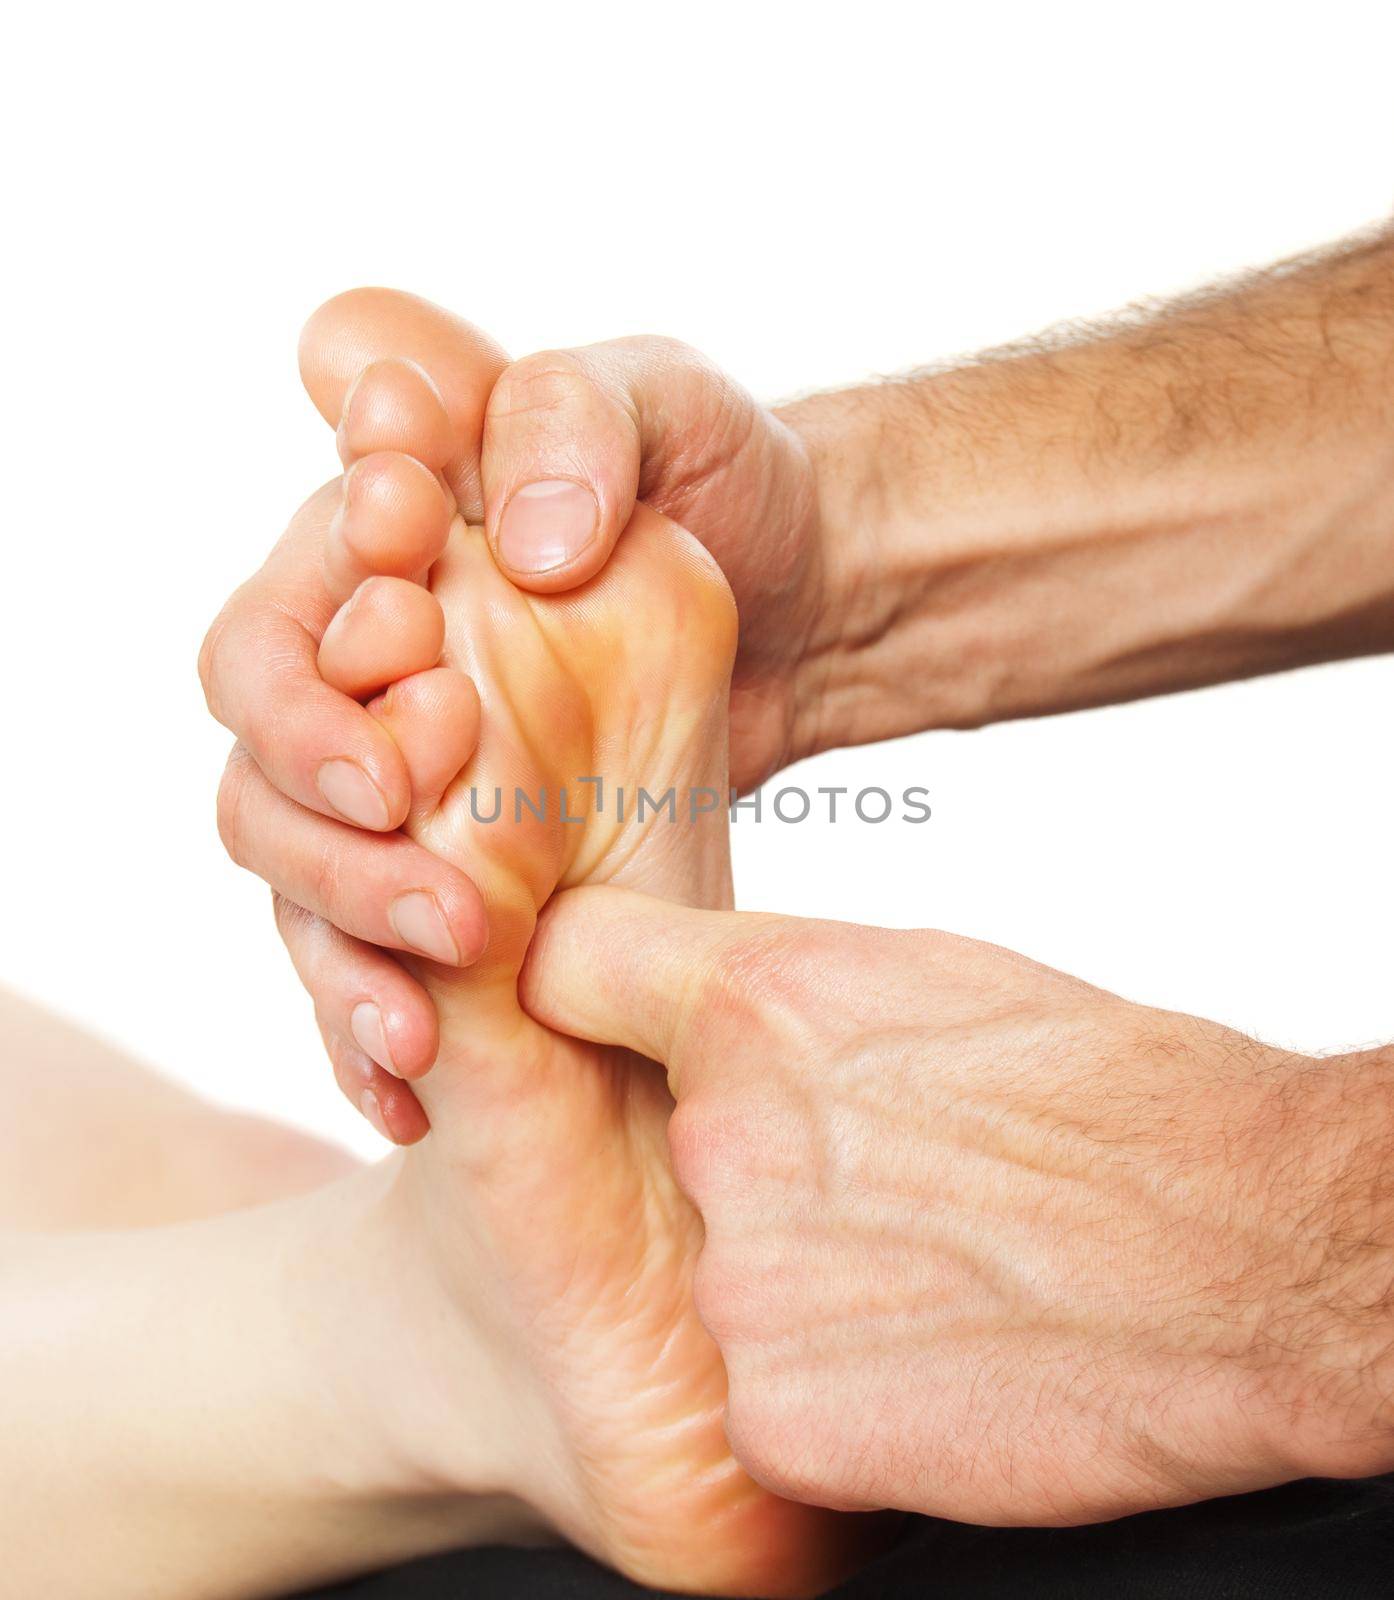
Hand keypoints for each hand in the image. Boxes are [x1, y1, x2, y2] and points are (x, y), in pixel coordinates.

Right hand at [201, 289, 837, 1087]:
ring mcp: (410, 799)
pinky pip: (375, 971)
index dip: (313, 655)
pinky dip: (374, 1027)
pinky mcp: (460, 882)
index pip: (277, 625)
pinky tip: (408, 1083)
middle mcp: (369, 686)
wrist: (813, 602)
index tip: (409, 648)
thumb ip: (567, 421)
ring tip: (422, 997)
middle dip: (324, 805)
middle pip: (266, 772)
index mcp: (374, 562)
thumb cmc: (726, 478)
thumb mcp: (662, 399)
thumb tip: (528, 546)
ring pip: (305, 888)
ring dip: (347, 939)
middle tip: (409, 808)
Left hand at [522, 887, 1393, 1524]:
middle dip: (769, 1179)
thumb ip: (793, 1001)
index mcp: (758, 1002)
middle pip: (684, 1156)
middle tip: (901, 1194)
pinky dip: (846, 1397)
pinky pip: (772, 1400)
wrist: (1247, 1249)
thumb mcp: (937, 981)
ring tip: (945, 1279)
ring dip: (816, 1296)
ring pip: (737, 1286)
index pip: (571, 968)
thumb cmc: (1122, 1099)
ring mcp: (740, 1283)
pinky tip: (941, 1364)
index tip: (601, 1019)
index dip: (585, 996)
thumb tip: (734, 1022)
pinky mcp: (774, 1418)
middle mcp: (720, 1132)